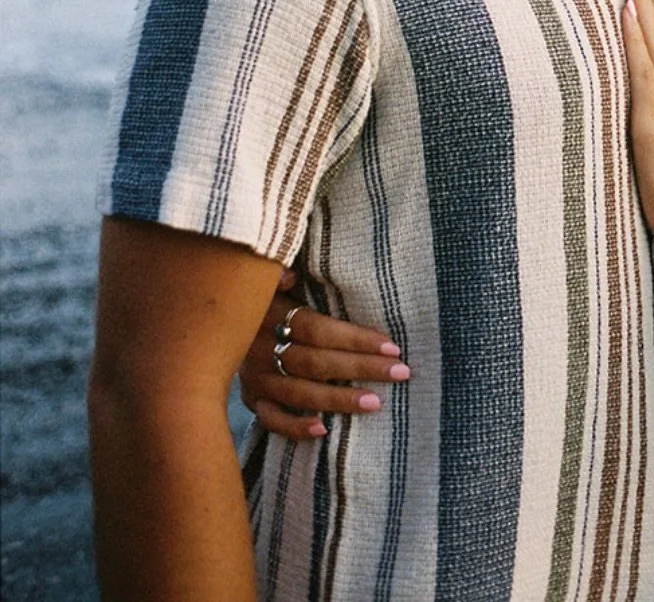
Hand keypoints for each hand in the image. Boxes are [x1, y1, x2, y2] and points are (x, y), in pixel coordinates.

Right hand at [238, 268, 411, 441]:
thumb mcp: (263, 276)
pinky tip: (323, 430)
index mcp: (269, 314)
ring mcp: (253, 378)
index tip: (391, 345)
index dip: (354, 338)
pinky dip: (294, 427)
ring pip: (299, 393)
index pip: (317, 330)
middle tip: (400, 372)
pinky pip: (271, 418)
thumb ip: (278, 274)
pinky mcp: (249, 398)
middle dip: (361, 368)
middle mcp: (260, 348)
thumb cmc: (254, 293)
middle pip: (316, 363)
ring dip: (339, 399)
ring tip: (376, 402)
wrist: (203, 325)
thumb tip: (288, 275)